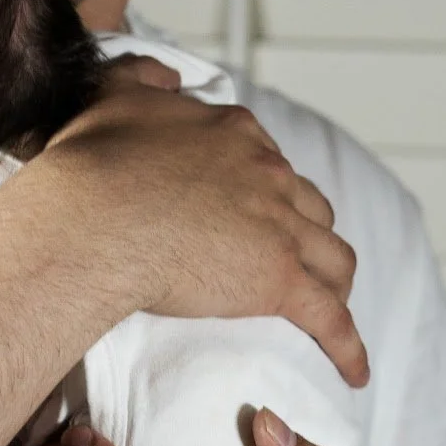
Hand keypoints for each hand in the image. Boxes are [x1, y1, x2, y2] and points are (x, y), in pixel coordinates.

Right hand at [44, 79, 367, 386]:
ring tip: (327, 304)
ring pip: (333, 256)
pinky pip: (330, 318)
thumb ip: (141, 75)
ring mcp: (278, 226)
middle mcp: (267, 172)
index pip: (268, 159)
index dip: (267, 187)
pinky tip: (354, 371)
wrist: (91, 217)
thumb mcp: (110, 94)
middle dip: (306, 231)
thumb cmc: (91, 163)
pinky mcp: (278, 279)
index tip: (256, 209)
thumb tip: (168, 74)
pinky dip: (348, 345)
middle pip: (308, 205)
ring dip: (335, 280)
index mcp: (233, 133)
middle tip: (292, 257)